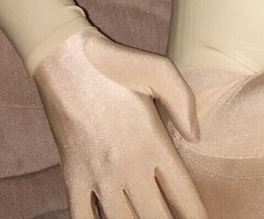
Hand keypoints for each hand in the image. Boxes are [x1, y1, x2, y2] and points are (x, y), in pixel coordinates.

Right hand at [33, 28, 207, 218]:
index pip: (182, 195)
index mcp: (153, 142)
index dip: (196, 215)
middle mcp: (128, 166)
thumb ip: (184, 103)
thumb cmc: (117, 63)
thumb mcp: (160, 70)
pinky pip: (83, 218)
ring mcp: (98, 175)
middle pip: (156, 217)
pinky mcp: (72, 177)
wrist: (66, 61)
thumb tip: (197, 137)